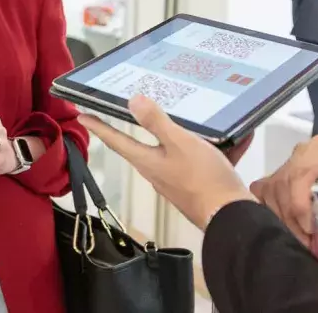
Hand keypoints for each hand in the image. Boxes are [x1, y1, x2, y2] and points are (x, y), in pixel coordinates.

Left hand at [82, 97, 256, 230]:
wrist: (232, 216)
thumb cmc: (202, 179)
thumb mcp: (179, 143)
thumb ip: (157, 122)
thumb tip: (132, 101)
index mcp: (148, 161)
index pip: (116, 140)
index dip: (99, 127)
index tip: (82, 115)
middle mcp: (157, 171)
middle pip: (142, 145)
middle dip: (140, 126)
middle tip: (136, 106)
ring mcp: (178, 179)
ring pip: (175, 149)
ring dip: (184, 133)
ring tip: (194, 115)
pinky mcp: (198, 184)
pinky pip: (202, 159)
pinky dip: (215, 147)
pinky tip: (234, 137)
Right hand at [249, 135, 317, 244]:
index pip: (299, 175)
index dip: (299, 205)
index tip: (310, 231)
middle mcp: (304, 150)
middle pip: (281, 185)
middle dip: (290, 218)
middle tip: (307, 243)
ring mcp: (293, 159)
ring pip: (270, 189)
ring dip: (281, 217)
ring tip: (300, 238)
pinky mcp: (287, 170)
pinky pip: (265, 188)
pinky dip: (270, 208)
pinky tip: (284, 223)